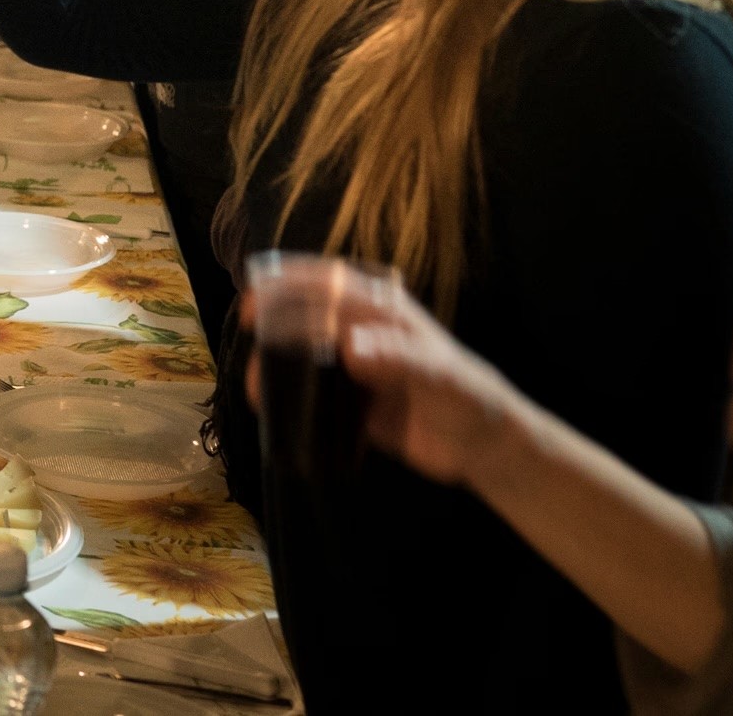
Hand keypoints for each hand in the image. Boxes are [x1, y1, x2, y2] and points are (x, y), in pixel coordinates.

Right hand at [236, 273, 528, 490]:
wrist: (485, 448)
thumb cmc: (470, 398)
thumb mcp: (441, 376)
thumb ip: (399, 359)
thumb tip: (349, 348)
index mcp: (383, 313)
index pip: (329, 284)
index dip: (290, 283)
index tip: (258, 297)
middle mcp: (362, 334)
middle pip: (307, 315)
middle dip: (273, 321)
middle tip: (247, 339)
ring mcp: (354, 369)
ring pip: (303, 354)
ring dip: (276, 362)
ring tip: (255, 381)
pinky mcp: (351, 403)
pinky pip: (310, 395)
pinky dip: (287, 399)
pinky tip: (272, 408)